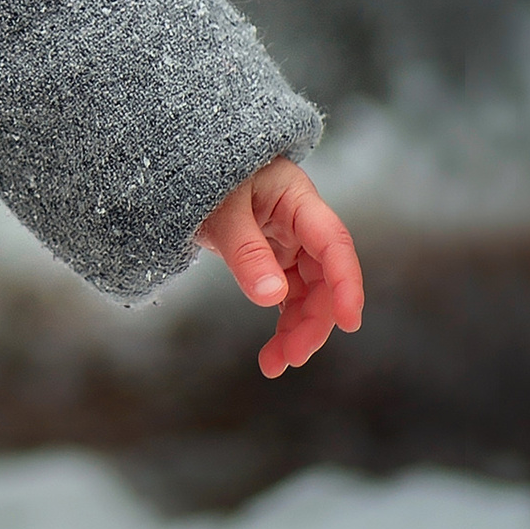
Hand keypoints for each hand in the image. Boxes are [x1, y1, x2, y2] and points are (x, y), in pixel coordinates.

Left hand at [196, 157, 364, 374]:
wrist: (180, 162)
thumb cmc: (202, 172)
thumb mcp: (219, 210)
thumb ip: (245, 250)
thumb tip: (271, 298)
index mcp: (296, 198)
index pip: (333, 242)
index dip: (346, 283)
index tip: (349, 322)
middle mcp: (300, 223)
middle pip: (323, 278)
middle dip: (313, 322)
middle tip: (291, 358)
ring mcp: (288, 241)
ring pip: (307, 293)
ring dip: (297, 331)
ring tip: (275, 366)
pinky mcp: (273, 256)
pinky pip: (287, 295)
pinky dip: (283, 322)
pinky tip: (274, 353)